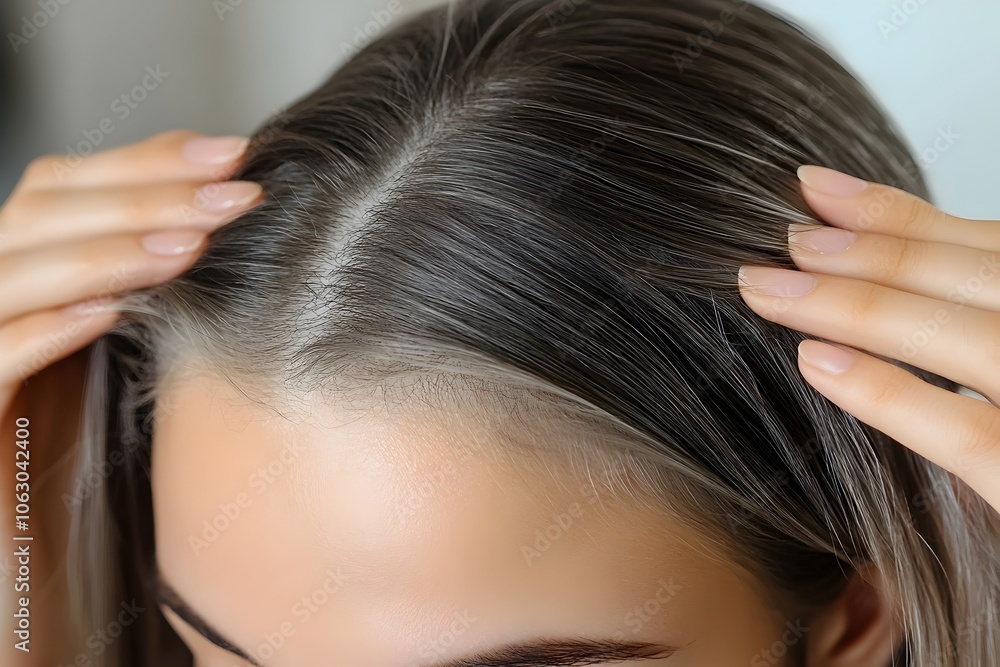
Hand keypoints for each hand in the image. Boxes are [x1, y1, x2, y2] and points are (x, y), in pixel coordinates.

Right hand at [0, 129, 262, 665]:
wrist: (30, 559)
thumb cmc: (86, 449)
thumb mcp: (118, 351)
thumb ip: (145, 286)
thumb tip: (224, 218)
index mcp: (26, 273)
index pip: (63, 186)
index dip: (143, 159)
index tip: (233, 152)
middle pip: (39, 210)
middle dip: (142, 193)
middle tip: (235, 192)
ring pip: (13, 273)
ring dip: (105, 251)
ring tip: (191, 244)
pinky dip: (46, 329)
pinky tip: (111, 312)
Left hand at [737, 165, 999, 515]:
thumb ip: (976, 325)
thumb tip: (882, 275)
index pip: (997, 249)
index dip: (904, 216)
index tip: (818, 191)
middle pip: (984, 279)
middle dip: (876, 253)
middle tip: (783, 238)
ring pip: (975, 341)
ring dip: (865, 306)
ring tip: (773, 288)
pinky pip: (976, 439)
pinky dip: (896, 395)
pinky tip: (819, 365)